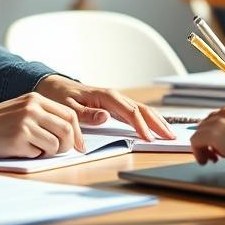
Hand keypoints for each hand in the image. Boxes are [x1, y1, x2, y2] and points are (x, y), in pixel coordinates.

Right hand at [0, 93, 85, 157]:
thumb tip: (70, 135)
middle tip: (59, 152)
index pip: (70, 114)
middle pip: (67, 130)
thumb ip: (43, 116)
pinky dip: (33, 156)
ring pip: (56, 144)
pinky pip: (38, 153)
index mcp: (36, 99)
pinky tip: (18, 150)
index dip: (78, 133)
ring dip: (48, 152)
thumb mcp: (21, 110)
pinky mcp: (18, 139)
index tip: (79, 146)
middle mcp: (33, 108)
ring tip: (32, 149)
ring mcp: (25, 123)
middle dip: (68, 146)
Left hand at [34, 75, 174, 140]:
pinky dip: (149, 119)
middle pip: (142, 110)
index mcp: (106, 96)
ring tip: (170, 134)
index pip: (129, 112)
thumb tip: (106, 117)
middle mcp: (114, 97)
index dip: (141, 125)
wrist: (54, 86)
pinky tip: (156, 127)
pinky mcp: (115, 106)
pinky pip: (136, 112)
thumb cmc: (60, 96)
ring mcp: (116, 101)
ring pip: (142, 110)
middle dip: (158, 123)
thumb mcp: (68, 107)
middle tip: (171, 137)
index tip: (150, 138)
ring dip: (157, 121)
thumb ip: (87, 114)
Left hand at [189, 105, 224, 172]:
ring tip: (211, 159)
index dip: (219, 132)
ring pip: (200, 132)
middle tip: (215, 154)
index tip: (222, 145)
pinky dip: (197, 152)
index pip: (220, 117)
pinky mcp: (212, 134)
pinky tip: (205, 161)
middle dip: (209, 139)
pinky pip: (195, 141)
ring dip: (203, 146)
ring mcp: (218, 121)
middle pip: (208, 123)